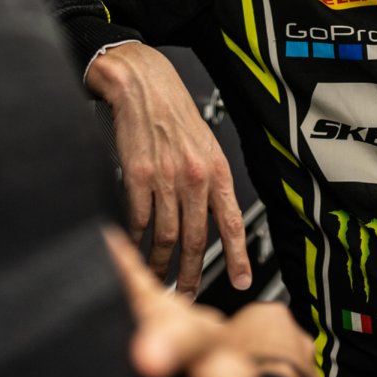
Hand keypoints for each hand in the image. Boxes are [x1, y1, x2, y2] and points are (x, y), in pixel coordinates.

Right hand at [87, 42, 251, 297]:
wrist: (143, 83)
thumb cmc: (172, 110)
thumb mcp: (204, 143)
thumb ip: (208, 179)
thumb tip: (210, 213)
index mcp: (215, 169)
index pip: (232, 222)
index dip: (238, 256)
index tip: (241, 281)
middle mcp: (194, 176)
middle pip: (197, 238)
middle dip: (192, 273)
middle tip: (187, 293)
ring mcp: (165, 178)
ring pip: (167, 236)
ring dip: (161, 264)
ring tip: (158, 279)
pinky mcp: (137, 176)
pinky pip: (139, 220)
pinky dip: (136, 241)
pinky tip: (135, 251)